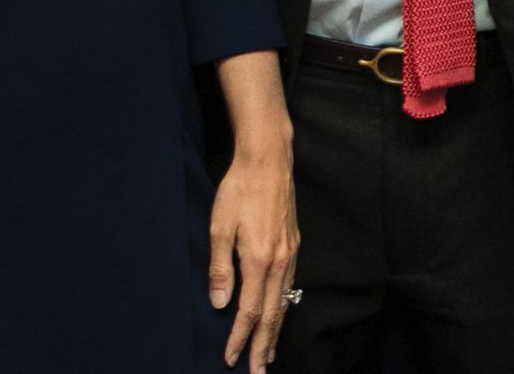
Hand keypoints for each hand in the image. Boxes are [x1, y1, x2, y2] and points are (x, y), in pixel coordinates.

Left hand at [208, 144, 299, 371]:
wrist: (268, 160)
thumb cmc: (239, 191)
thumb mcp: (219, 228)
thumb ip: (220, 269)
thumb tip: (220, 304)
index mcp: (259, 259)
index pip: (248, 311)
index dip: (239, 338)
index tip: (230, 359)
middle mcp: (280, 261)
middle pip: (272, 314)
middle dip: (264, 346)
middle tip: (258, 372)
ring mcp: (291, 254)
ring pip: (284, 302)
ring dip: (276, 332)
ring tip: (270, 354)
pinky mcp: (294, 245)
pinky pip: (290, 286)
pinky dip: (284, 308)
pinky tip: (279, 314)